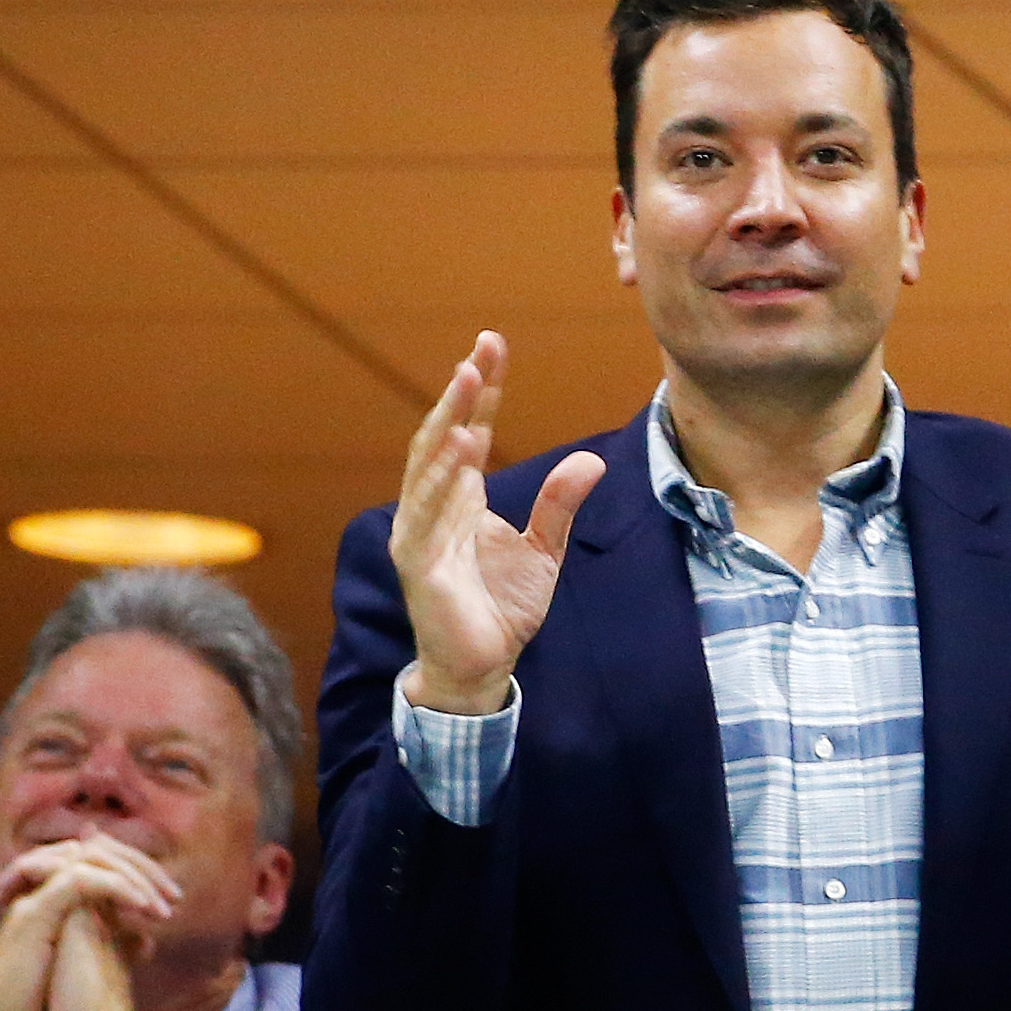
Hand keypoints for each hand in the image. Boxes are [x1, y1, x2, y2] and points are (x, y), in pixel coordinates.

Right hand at [0, 837, 176, 1010]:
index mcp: (50, 907)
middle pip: (94, 850)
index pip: (95, 863)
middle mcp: (38, 897)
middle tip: (174, 895)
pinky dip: (116, 887)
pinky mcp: (32, 915)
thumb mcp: (84, 973)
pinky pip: (79, 879)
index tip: (170, 903)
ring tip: (164, 907)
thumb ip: (109, 948)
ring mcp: (32, 903)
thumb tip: (145, 940)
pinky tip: (144, 909)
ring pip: (88, 857)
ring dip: (134, 876)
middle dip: (140, 867)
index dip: (136, 874)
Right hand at [387, 332, 604, 715]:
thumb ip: (559, 504)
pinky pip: (428, 513)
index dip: (482, 390)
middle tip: (480, 350)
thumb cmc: (503, 606)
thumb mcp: (545, 550)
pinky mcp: (418, 561)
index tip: (494, 345)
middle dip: (462, 392)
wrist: (481, 665)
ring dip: (449, 420)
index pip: (471, 430)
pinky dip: (441, 478)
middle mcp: (433, 506)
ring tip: (468, 380)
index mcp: (460, 497)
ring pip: (430, 465)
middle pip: (444, 435)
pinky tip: (459, 447)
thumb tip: (591, 459)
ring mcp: (420, 531)